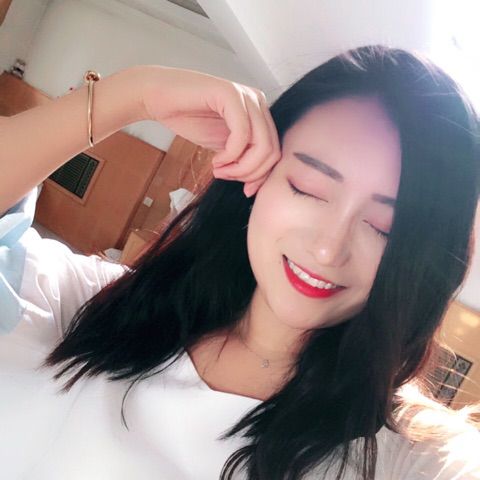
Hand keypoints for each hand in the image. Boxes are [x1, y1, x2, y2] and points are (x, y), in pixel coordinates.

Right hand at [139, 66, 280, 196]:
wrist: (157, 98)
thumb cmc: (189, 119)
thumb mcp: (223, 147)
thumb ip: (242, 159)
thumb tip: (256, 185)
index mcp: (260, 114)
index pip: (275, 152)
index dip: (261, 176)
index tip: (244, 189)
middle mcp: (258, 102)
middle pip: (272, 151)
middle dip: (250, 174)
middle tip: (225, 177)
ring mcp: (246, 96)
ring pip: (262, 146)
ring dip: (240, 167)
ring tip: (219, 170)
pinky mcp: (230, 94)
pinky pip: (242, 135)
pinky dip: (231, 155)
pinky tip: (215, 160)